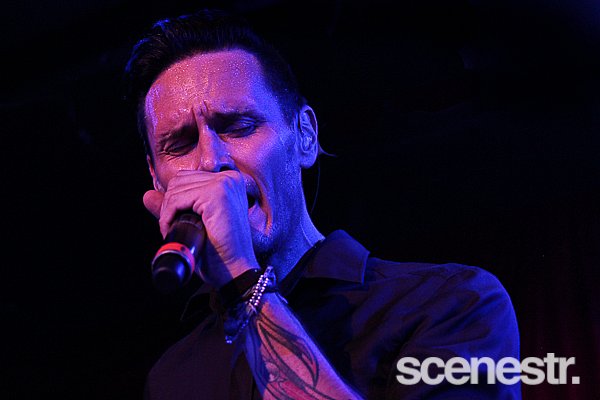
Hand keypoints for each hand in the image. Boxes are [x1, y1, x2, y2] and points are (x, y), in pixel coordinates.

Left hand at [143, 169, 259, 287]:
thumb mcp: (194, 224)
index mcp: (229, 181)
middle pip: (179, 180)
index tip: (175, 222)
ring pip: (176, 189)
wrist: (234, 270)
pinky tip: (172, 230)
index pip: (187, 178)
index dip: (174, 200)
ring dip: (167, 212)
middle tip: (172, 229)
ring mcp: (224, 184)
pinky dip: (168, 216)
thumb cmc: (219, 251)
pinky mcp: (216, 194)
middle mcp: (229, 178)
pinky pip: (176, 199)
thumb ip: (173, 207)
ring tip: (174, 231)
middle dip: (169, 205)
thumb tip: (147, 195)